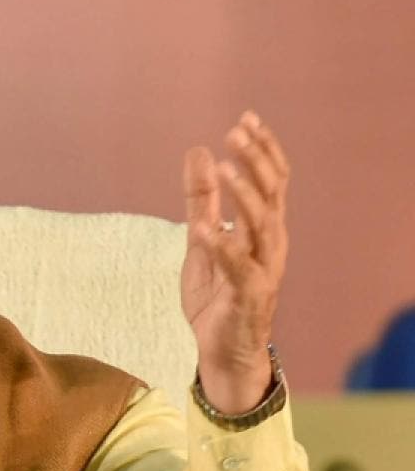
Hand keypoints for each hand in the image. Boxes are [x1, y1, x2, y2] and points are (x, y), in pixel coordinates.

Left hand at [181, 111, 289, 413]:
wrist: (222, 351)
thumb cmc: (217, 295)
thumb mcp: (202, 239)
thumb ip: (200, 199)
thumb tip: (197, 152)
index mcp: (263, 230)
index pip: (272, 181)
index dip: (263, 149)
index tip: (246, 119)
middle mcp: (270, 246)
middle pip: (272, 195)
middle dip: (255, 162)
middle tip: (235, 134)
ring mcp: (262, 271)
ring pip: (263, 227)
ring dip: (244, 196)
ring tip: (224, 170)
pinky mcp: (248, 297)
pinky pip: (239, 268)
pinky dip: (223, 246)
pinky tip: (205, 228)